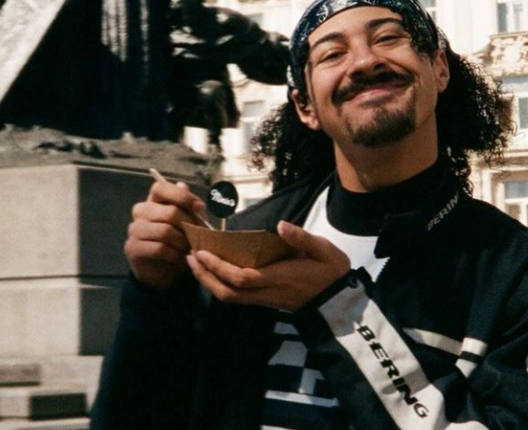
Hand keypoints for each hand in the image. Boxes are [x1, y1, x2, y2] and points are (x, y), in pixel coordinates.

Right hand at [125, 181, 207, 289]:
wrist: (162, 270)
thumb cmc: (176, 241)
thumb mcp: (186, 223)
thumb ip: (185, 206)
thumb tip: (182, 185)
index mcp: (153, 200)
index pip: (160, 187)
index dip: (181, 196)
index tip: (200, 207)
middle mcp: (141, 211)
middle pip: (170, 212)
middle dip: (190, 225)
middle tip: (200, 236)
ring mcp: (134, 229)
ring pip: (165, 231)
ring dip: (183, 242)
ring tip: (190, 248)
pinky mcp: (133, 247)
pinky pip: (159, 248)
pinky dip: (174, 254)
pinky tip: (180, 257)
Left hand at [186, 221, 350, 310]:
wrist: (339, 302)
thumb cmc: (331, 272)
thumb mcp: (324, 250)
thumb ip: (302, 238)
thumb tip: (281, 225)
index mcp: (280, 278)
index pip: (243, 277)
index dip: (219, 267)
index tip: (202, 252)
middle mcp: (268, 292)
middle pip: (229, 292)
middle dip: (205, 276)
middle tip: (188, 256)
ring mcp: (265, 299)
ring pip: (230, 297)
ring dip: (208, 281)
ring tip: (194, 263)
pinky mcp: (264, 301)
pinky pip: (236, 296)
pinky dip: (219, 284)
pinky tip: (211, 270)